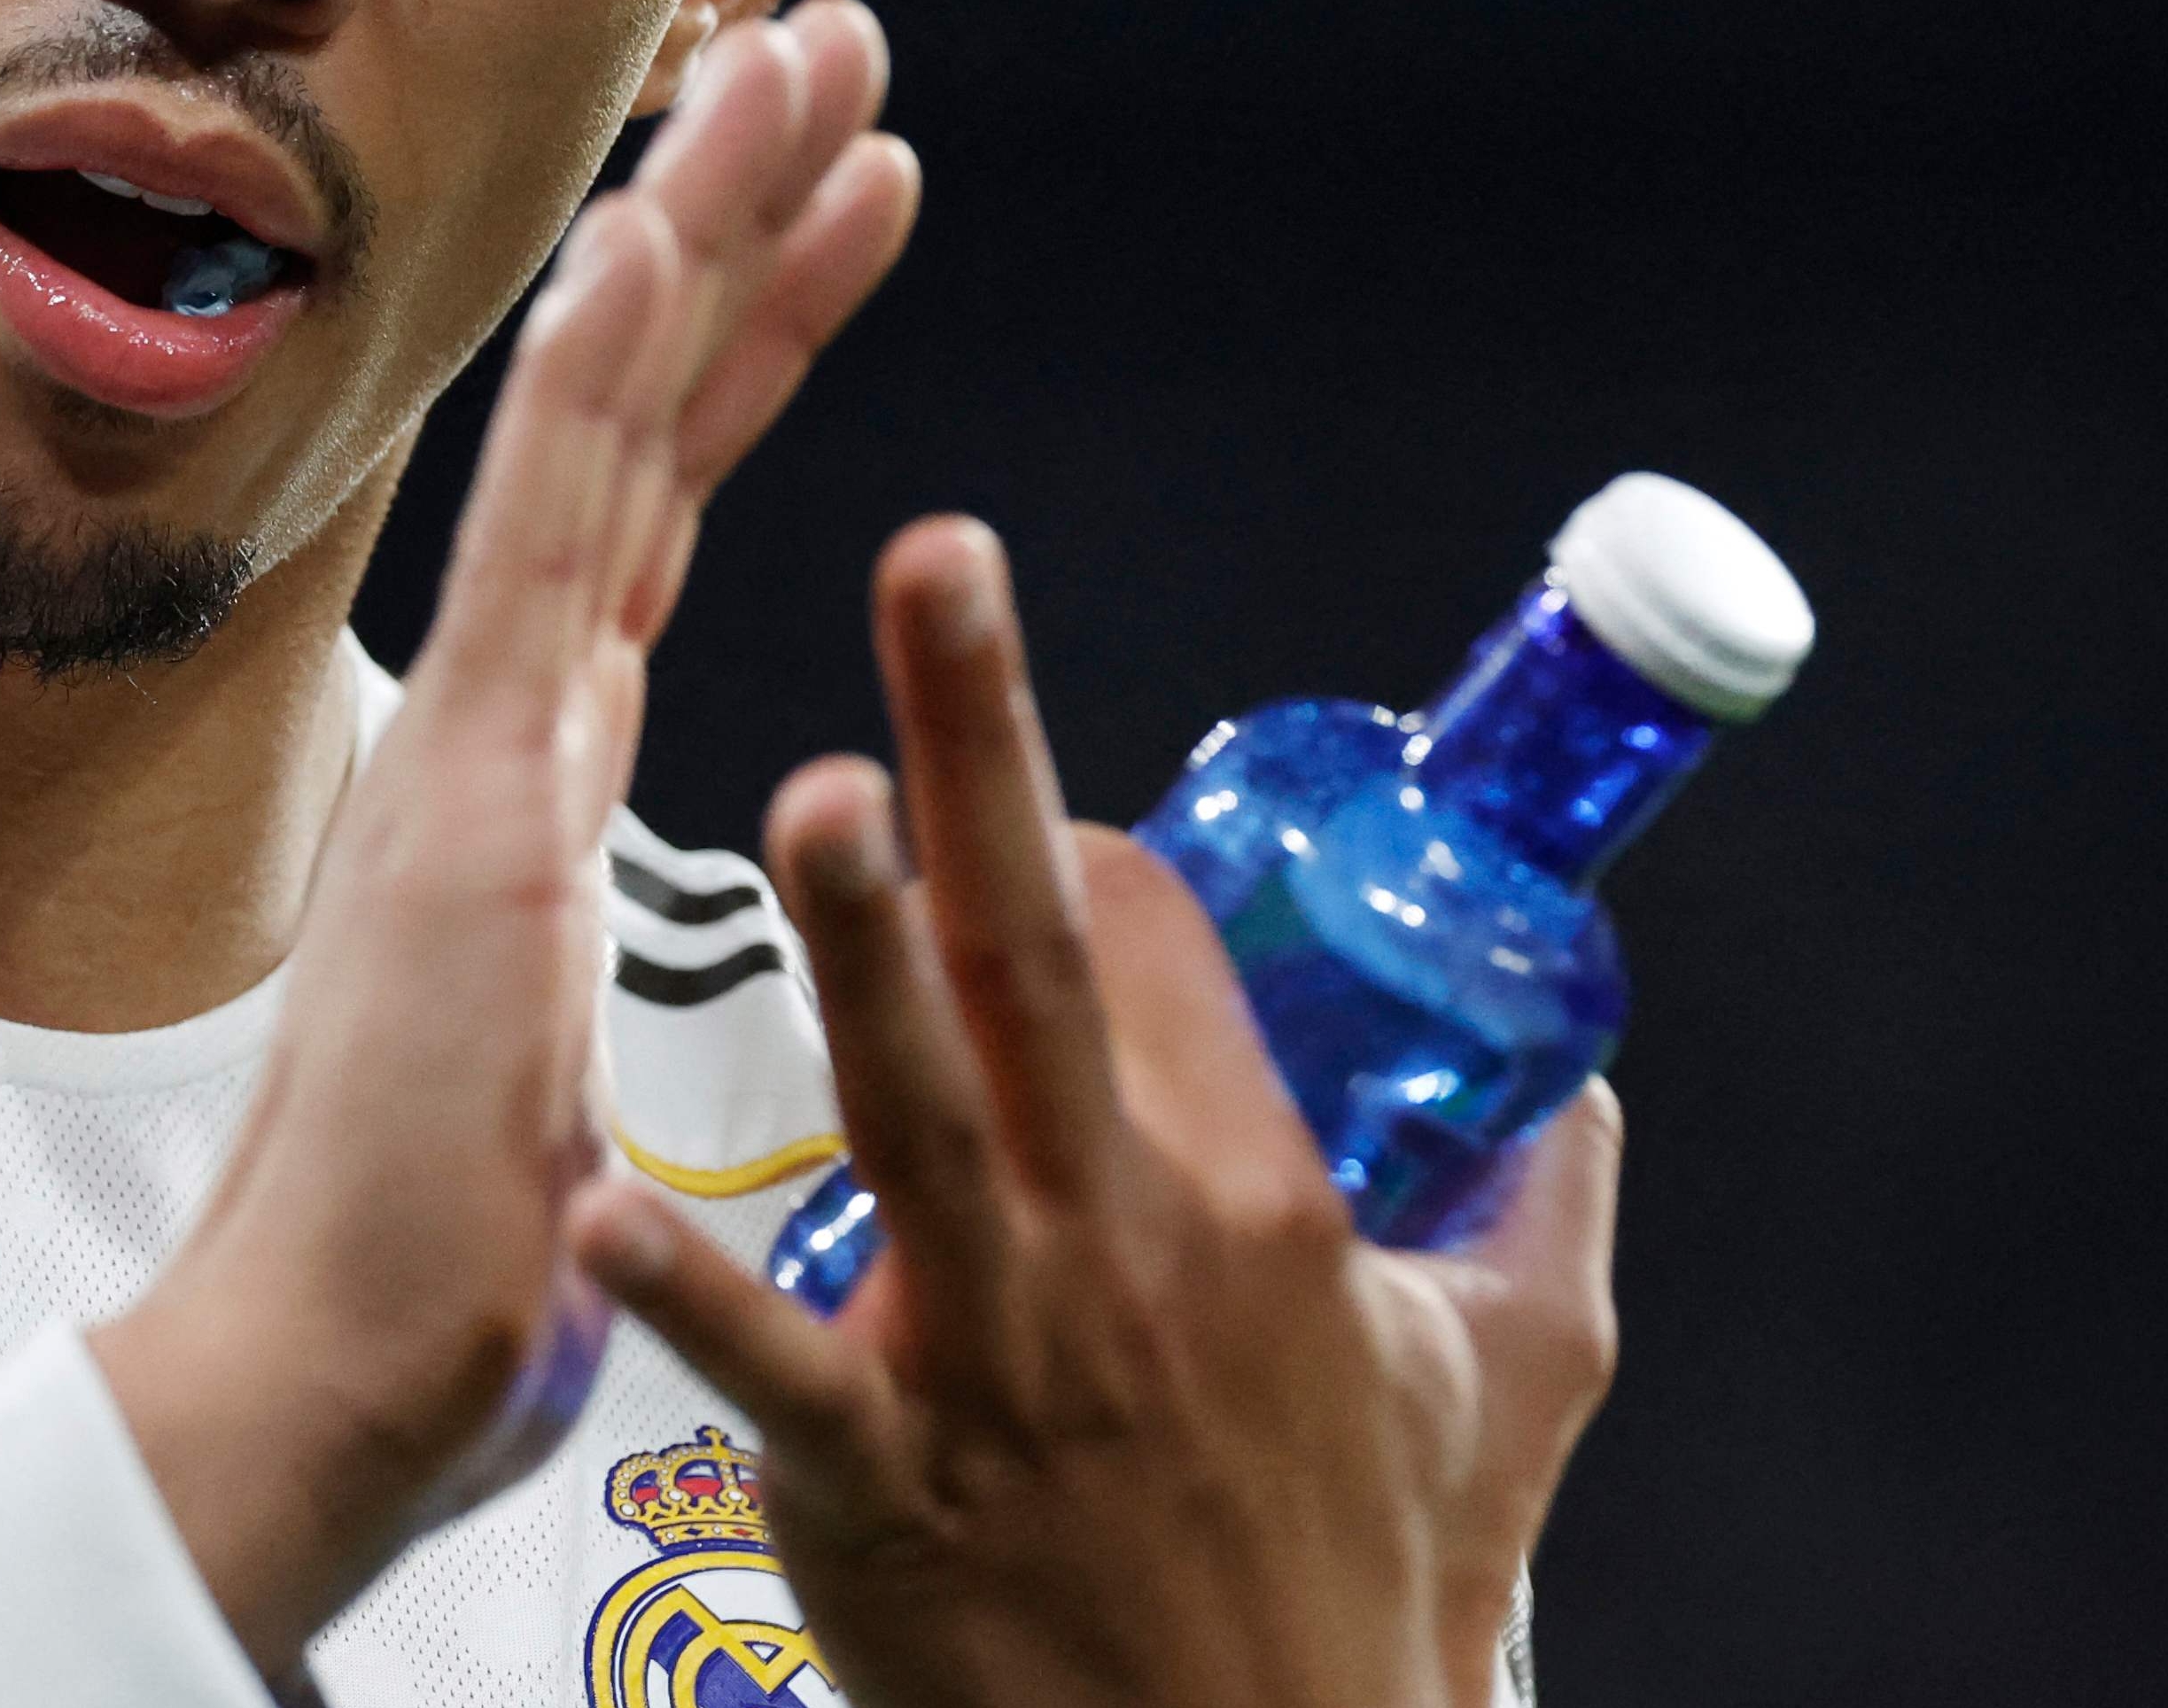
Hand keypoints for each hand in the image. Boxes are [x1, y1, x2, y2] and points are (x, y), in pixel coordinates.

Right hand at [93, 0, 919, 1674]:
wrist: (326, 1378)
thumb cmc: (438, 1267)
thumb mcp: (543, 1068)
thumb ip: (562, 987)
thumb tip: (584, 993)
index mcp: (533, 769)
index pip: (662, 494)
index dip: (752, 331)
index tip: (840, 192)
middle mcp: (502, 716)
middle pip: (636, 415)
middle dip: (736, 216)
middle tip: (829, 43)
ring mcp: (481, 735)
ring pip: (596, 429)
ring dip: (696, 235)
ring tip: (794, 66)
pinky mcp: (472, 789)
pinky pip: (541, 546)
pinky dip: (594, 381)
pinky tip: (651, 243)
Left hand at [564, 520, 1624, 1707]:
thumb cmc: (1368, 1605)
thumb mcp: (1522, 1390)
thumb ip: (1545, 1214)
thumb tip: (1578, 1089)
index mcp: (1260, 1205)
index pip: (1152, 948)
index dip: (1077, 842)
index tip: (1025, 804)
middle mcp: (1127, 1250)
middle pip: (1042, 958)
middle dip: (986, 749)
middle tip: (939, 564)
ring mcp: (1000, 1363)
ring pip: (916, 1112)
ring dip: (859, 951)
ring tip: (805, 795)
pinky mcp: (881, 1486)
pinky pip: (769, 1369)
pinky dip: (682, 1292)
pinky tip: (589, 1208)